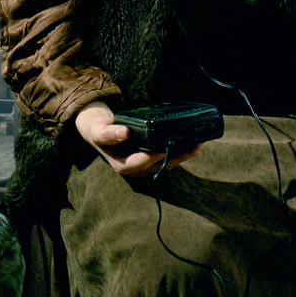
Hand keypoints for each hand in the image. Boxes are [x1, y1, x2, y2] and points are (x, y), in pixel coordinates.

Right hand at [75, 101, 200, 177]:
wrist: (100, 129)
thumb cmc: (98, 129)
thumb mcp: (98, 130)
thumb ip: (108, 133)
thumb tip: (124, 133)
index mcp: (121, 164)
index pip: (139, 163)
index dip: (152, 157)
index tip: (164, 149)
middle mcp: (135, 168)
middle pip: (158, 166)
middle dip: (176, 157)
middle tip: (192, 148)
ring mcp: (144, 164)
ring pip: (165, 164)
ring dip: (182, 156)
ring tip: (197, 146)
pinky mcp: (151, 158)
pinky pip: (167, 157)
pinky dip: (179, 151)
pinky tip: (191, 143)